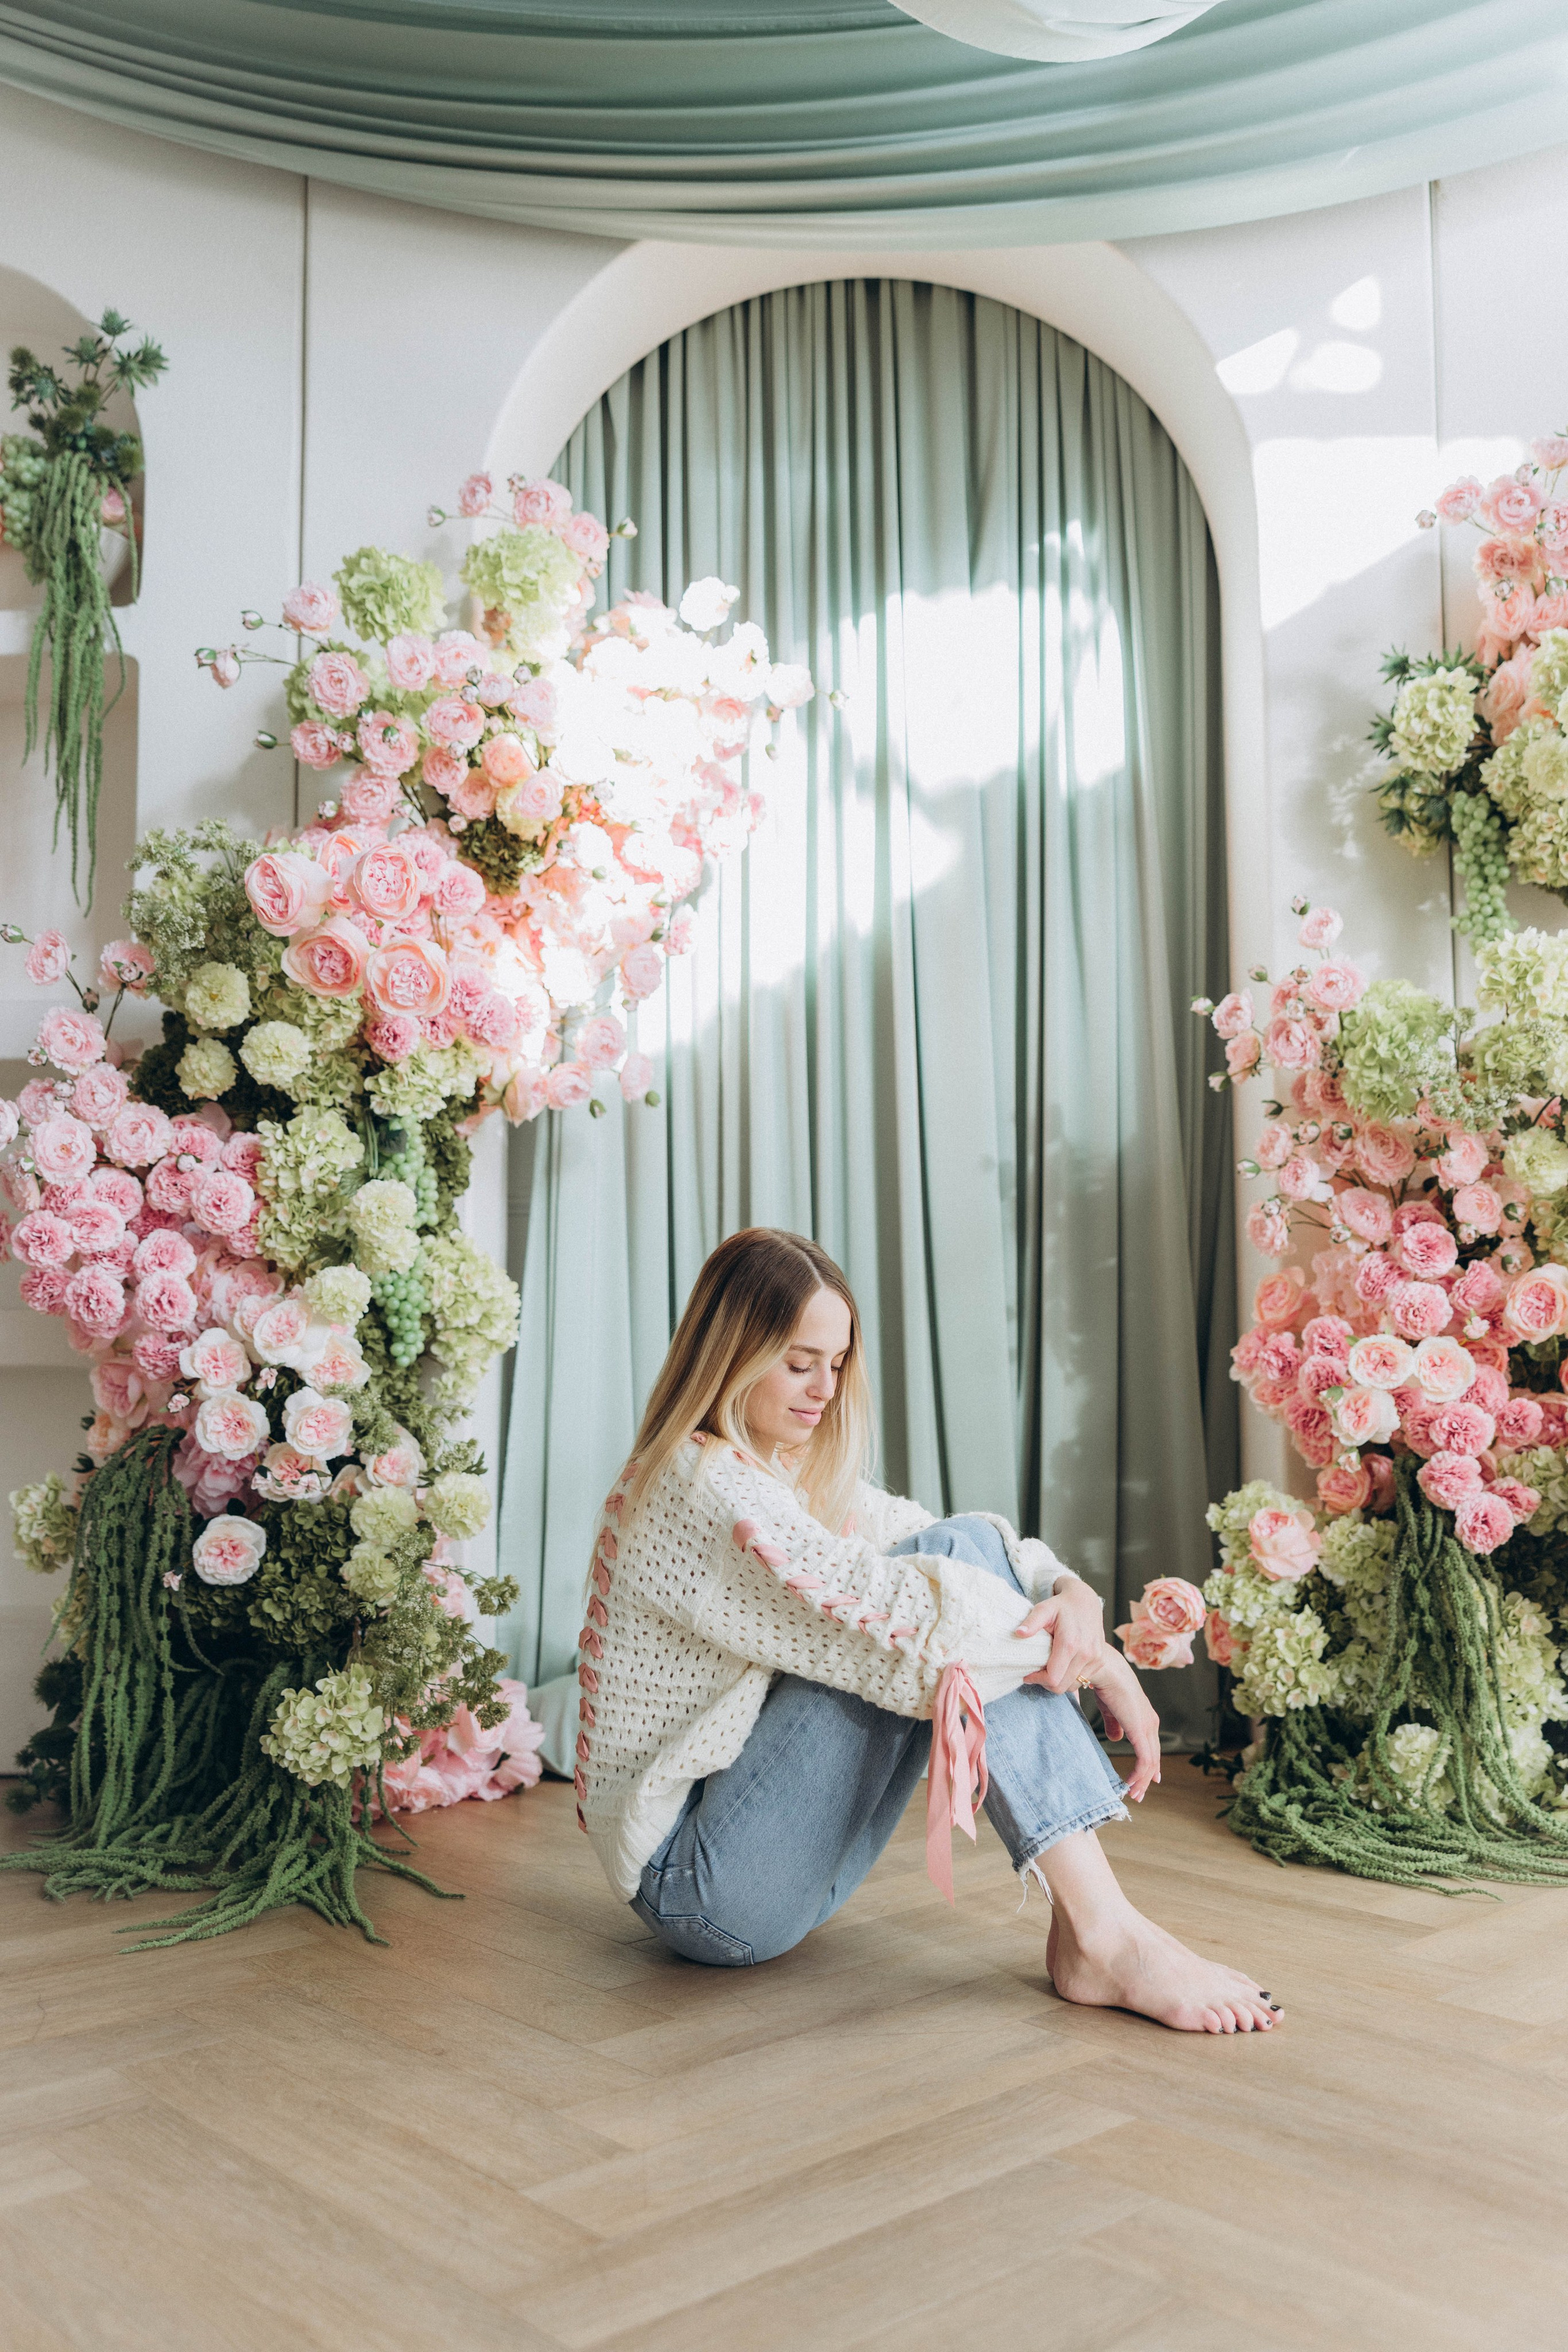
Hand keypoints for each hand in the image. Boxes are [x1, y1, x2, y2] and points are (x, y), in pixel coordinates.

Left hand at [1014, 1576, 1103, 1693]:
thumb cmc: (1061, 1605)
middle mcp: (1086, 1653)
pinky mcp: (1100, 1661)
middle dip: (1046, 1683)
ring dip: (1059, 1682)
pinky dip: (1070, 1678)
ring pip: (1072, 1685)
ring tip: (1048, 1669)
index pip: (1053, 1678)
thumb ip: (1031, 1622)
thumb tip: (1018, 1633)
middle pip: (1062, 1686)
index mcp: (1070, 1643)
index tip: (1028, 1675)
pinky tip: (1061, 1666)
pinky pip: (1082, 1680)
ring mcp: (1095, 1658)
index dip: (1037, 1679)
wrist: (1085, 1600)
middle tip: (1037, 1673)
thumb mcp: (1043, 1609)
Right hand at [1077, 1644, 1162, 1803]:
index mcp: (1143, 1716)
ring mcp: (1148, 1727)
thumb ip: (1114, 1723)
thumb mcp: (1109, 1707)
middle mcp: (1150, 1722)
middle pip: (1153, 1756)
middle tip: (1138, 1794)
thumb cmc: (1102, 1681)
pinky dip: (1139, 1776)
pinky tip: (1130, 1785)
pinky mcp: (1141, 1731)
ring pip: (1150, 1762)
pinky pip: (1145, 1761)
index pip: (1150, 1745)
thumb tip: (1116, 1738)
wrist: (1102, 1668)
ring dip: (1142, 1780)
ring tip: (1133, 1794)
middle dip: (1147, 1777)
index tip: (1146, 1780)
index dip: (1149, 1764)